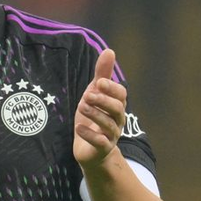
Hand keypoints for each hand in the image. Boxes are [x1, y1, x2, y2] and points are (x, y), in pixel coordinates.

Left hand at [74, 48, 126, 166]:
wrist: (90, 149)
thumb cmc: (93, 117)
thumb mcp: (94, 93)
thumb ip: (102, 74)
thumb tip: (109, 50)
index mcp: (116, 106)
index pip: (121, 95)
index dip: (112, 89)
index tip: (100, 82)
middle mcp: (117, 120)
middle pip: (117, 109)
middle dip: (103, 101)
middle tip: (87, 96)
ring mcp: (111, 135)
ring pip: (109, 125)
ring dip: (95, 114)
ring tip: (81, 107)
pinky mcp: (102, 149)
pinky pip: (100, 142)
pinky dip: (89, 134)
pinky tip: (78, 127)